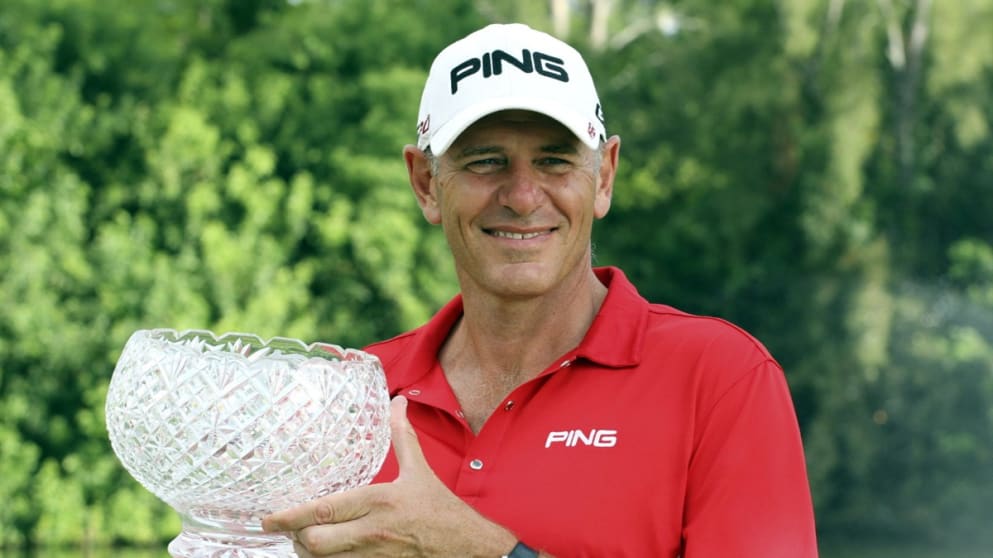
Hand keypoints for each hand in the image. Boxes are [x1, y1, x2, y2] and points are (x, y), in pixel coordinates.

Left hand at [262, 395, 517, 556]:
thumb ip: (402, 436)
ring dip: (309, 552)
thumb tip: (397, 403)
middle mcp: (372, 532)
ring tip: (305, 540)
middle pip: (315, 543)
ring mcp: (374, 556)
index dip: (291, 516)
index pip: (325, 511)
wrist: (468, 547)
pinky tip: (327, 553)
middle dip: (297, 537)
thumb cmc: (442, 510)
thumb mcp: (420, 471)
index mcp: (380, 501)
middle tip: (289, 528)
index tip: (268, 518)